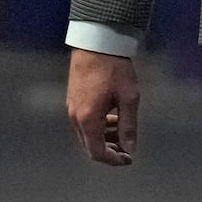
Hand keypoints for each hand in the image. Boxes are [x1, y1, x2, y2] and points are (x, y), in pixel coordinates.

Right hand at [67, 48, 138, 165]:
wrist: (96, 42)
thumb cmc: (114, 68)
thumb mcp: (128, 97)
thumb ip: (129, 125)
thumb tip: (129, 148)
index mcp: (88, 119)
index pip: (97, 152)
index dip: (113, 159)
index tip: (129, 158)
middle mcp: (76, 117)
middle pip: (90, 145)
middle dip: (109, 150)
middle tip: (127, 147)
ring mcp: (72, 108)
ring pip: (86, 134)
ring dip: (104, 137)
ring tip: (122, 129)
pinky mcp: (73, 99)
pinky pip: (84, 121)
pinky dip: (98, 125)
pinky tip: (112, 116)